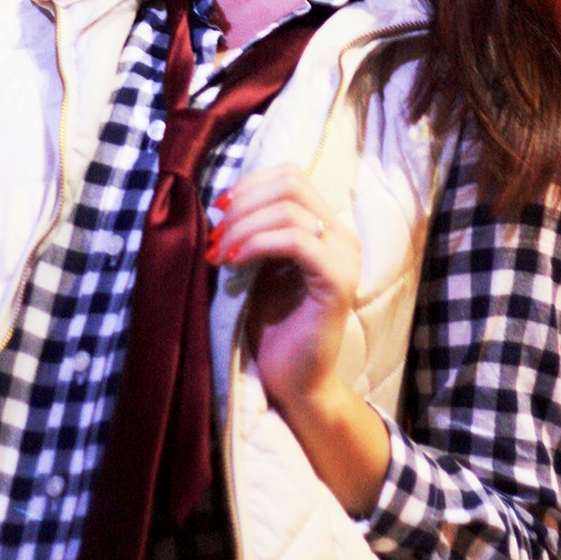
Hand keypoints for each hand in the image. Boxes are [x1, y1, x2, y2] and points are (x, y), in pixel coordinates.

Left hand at [208, 162, 356, 412]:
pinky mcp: (338, 282)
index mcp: (326, 227)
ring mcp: (345, 257)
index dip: (251, 184)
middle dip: (244, 203)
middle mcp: (342, 236)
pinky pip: (297, 242)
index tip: (218, 209)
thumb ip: (254, 231)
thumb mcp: (257, 266)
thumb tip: (223, 202)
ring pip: (290, 210)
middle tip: (215, 235)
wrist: (292, 383)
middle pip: (291, 183)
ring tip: (219, 253)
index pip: (291, 176)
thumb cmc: (271, 327)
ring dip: (244, 226)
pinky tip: (235, 261)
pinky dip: (259, 243)